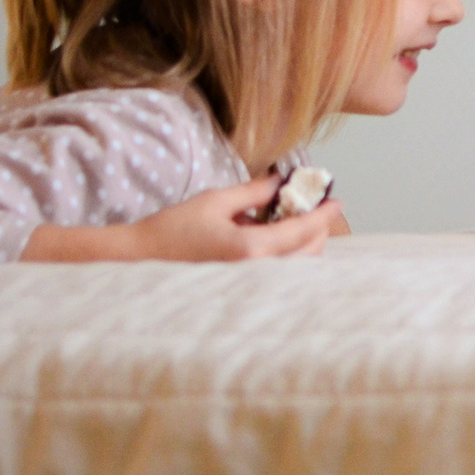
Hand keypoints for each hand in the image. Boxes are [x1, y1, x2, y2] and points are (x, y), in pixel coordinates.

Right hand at [22, 176, 347, 262]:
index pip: (303, 231)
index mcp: (251, 249)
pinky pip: (278, 275)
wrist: (138, 263)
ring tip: (291, 221)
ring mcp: (250, 288)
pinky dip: (285, 257)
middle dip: (317, 229)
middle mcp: (256, 274)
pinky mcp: (242, 293)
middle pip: (309, 253)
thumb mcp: (214, 202)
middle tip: (315, 207)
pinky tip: (272, 240)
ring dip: (303, 244)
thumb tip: (283, 181)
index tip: (337, 201)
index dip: (324, 215)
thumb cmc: (170, 231)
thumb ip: (254, 193)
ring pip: (296, 268)